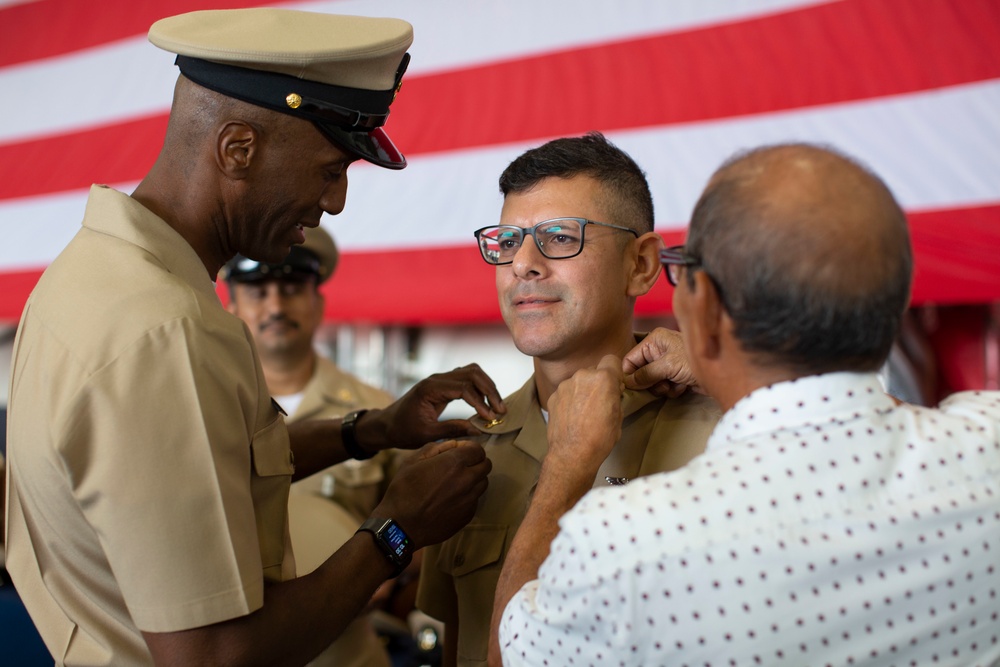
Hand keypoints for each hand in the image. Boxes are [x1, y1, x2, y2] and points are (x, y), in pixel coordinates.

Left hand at [366, 364, 504, 448]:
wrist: (387, 425)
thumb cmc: (403, 431)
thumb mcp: (427, 434)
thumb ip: (453, 429)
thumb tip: (479, 430)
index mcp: (430, 388)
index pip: (463, 388)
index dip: (480, 402)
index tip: (490, 418)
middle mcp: (437, 379)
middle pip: (472, 373)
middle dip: (489, 391)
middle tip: (501, 410)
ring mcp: (441, 379)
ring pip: (472, 372)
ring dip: (487, 386)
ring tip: (496, 407)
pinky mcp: (444, 384)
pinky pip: (467, 378)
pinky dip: (480, 387)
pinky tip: (485, 404)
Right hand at [373, 440, 490, 548]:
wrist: (401, 526)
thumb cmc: (403, 491)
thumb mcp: (413, 461)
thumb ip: (435, 448)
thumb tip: (452, 445)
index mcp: (454, 463)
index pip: (477, 449)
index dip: (469, 448)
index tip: (459, 451)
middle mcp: (467, 480)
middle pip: (486, 465)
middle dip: (475, 461)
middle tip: (460, 465)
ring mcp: (469, 500)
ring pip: (483, 483)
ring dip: (474, 479)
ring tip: (455, 483)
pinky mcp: (468, 515)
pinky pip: (475, 500)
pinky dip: (468, 496)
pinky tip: (451, 499)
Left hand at [544, 355, 622, 479]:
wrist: (573, 454)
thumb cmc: (598, 438)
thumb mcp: (619, 416)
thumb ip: (615, 396)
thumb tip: (612, 393)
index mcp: (603, 378)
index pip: (612, 360)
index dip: (615, 372)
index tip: (615, 382)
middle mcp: (582, 376)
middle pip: (594, 371)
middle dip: (598, 382)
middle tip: (601, 401)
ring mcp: (565, 385)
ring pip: (578, 381)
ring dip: (582, 391)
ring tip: (585, 412)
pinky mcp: (553, 396)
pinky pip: (566, 392)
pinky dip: (570, 400)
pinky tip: (573, 416)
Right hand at [623, 328, 701, 396]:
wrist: (723, 374)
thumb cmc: (695, 362)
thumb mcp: (668, 365)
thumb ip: (646, 373)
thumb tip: (628, 382)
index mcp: (654, 340)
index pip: (630, 359)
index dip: (630, 374)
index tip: (633, 387)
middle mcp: (659, 350)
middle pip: (640, 372)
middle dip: (651, 382)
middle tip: (663, 383)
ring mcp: (667, 363)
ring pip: (651, 383)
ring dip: (662, 387)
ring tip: (675, 384)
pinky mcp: (675, 375)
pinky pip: (664, 387)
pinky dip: (672, 390)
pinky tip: (683, 385)